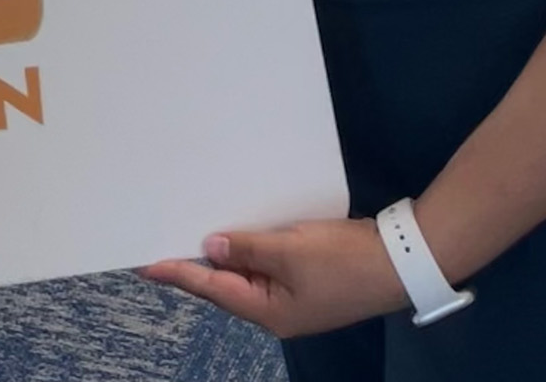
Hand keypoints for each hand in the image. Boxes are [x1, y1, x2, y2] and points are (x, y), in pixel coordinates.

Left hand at [143, 216, 405, 338]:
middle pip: (226, 287)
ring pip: (245, 276)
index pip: (212, 289)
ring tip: (190, 234)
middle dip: (196, 265)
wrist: (399, 263)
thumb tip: (209, 247)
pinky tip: (236, 233)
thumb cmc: (342, 260)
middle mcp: (276, 311)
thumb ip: (246, 248)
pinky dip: (247, 250)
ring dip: (222, 255)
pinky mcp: (307, 281)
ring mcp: (293, 298)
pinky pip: (265, 267)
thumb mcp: (290, 250)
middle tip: (163, 242)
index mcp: (269, 312)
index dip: (179, 273)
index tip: (147, 264)